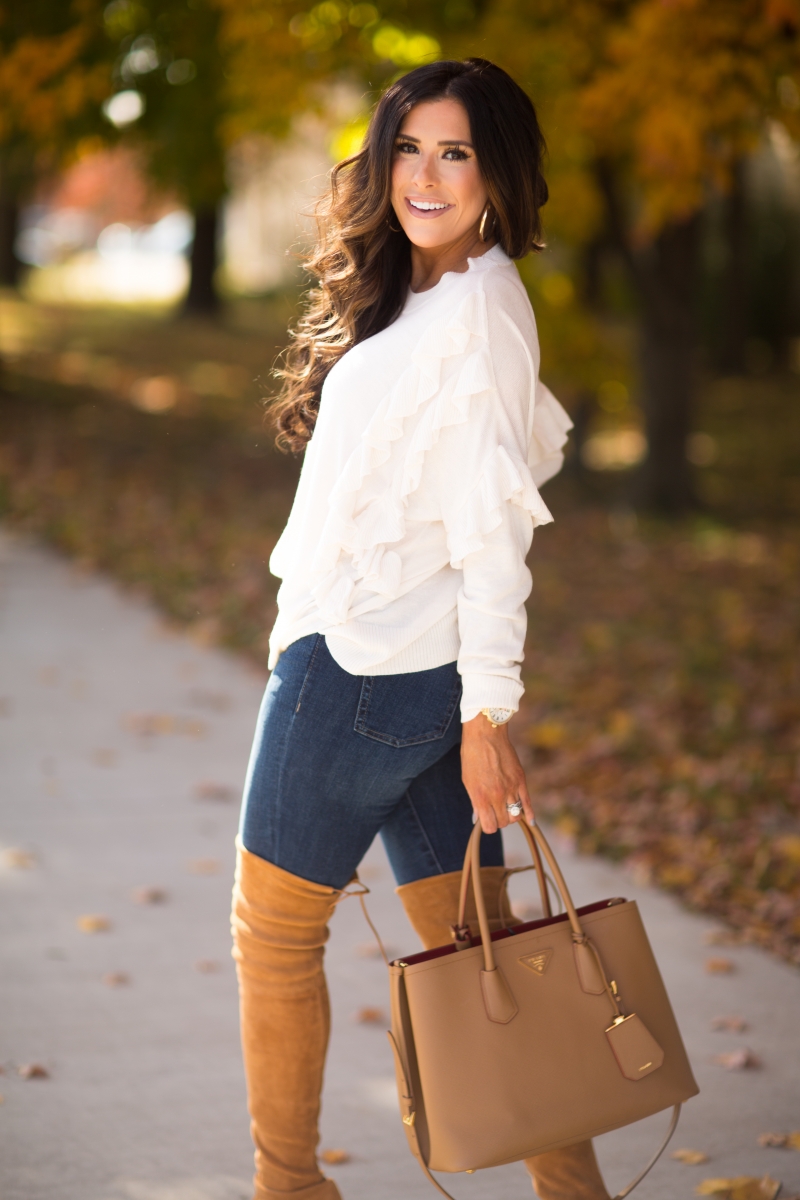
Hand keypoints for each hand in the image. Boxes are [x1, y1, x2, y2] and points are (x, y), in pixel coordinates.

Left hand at [460, 714, 534, 833]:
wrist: (485, 734)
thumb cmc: (472, 756)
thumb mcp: (468, 781)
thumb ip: (475, 802)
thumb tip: (477, 819)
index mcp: (481, 797)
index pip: (490, 826)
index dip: (488, 826)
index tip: (487, 820)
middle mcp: (497, 795)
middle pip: (504, 822)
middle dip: (500, 820)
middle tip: (496, 812)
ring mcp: (511, 788)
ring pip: (516, 816)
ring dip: (512, 815)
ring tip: (506, 808)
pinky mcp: (521, 780)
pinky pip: (528, 803)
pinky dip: (529, 814)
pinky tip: (530, 820)